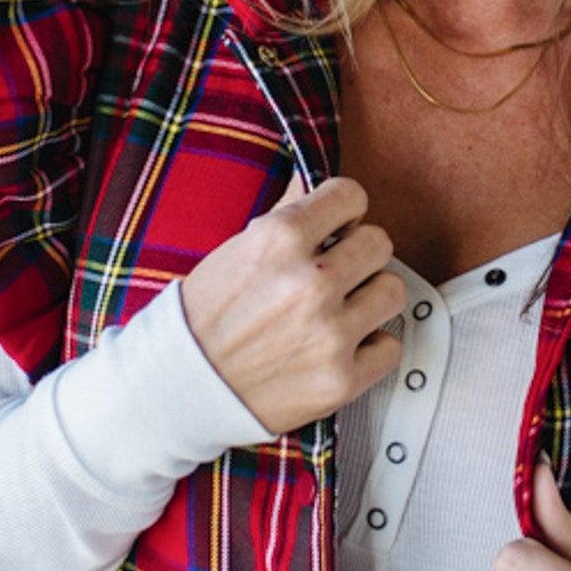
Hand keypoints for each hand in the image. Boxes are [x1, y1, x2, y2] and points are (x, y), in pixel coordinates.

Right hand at [180, 169, 407, 435]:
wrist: (177, 388)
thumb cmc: (203, 318)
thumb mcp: (235, 250)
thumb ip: (284, 217)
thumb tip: (313, 182)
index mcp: (280, 238)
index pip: (351, 196)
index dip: (344, 211)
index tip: (337, 226)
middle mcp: (312, 282)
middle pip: (379, 243)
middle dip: (358, 254)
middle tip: (335, 273)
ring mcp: (330, 333)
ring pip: (393, 291)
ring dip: (369, 298)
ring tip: (339, 310)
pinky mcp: (341, 379)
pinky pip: (390, 347)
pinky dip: (370, 348)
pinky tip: (340, 347)